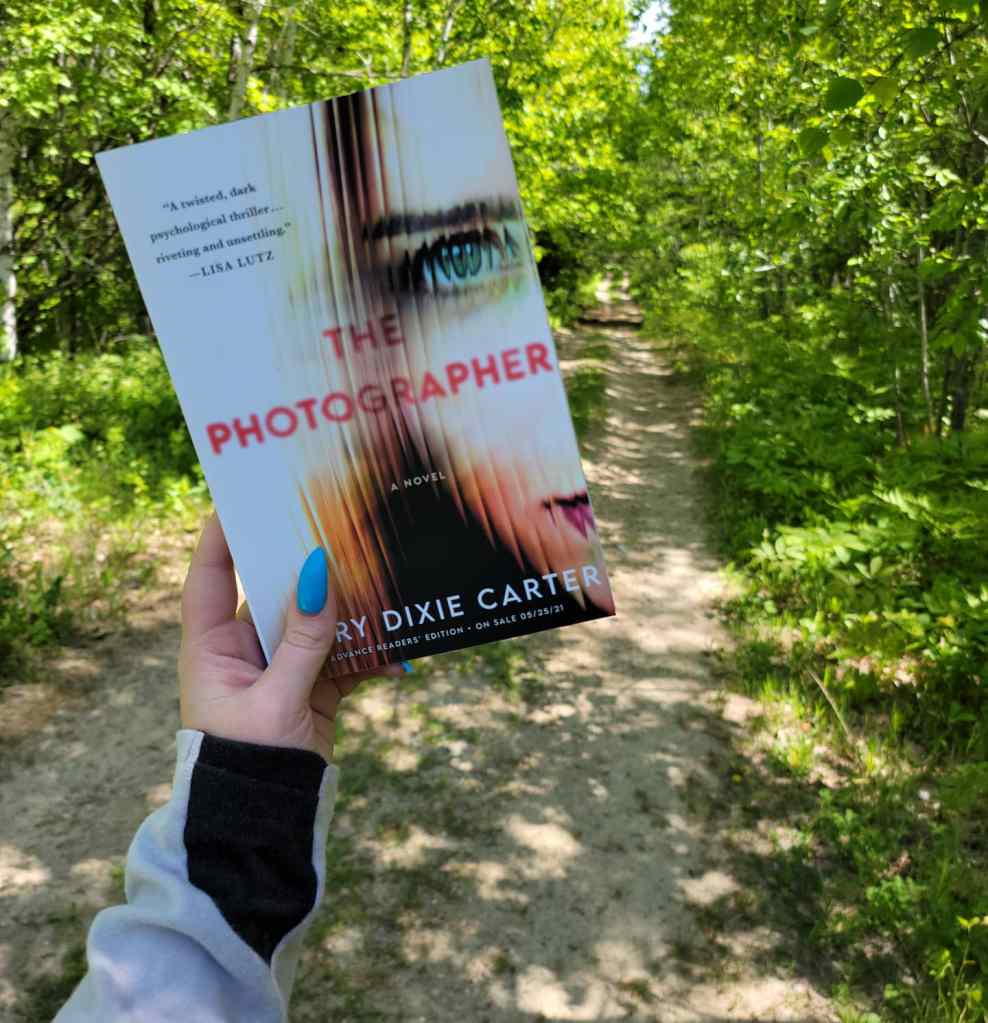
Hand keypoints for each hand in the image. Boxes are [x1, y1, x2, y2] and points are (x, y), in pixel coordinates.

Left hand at [179, 513, 407, 761]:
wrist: (263, 827)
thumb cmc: (247, 764)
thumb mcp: (275, 700)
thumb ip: (303, 639)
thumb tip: (319, 573)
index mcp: (213, 648)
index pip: (212, 577)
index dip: (221, 536)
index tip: (244, 497)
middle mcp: (245, 650)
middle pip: (276, 592)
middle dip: (307, 565)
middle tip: (336, 525)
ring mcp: (282, 668)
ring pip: (317, 622)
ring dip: (348, 610)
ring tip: (382, 582)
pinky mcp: (313, 689)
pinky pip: (343, 658)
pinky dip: (369, 653)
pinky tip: (399, 648)